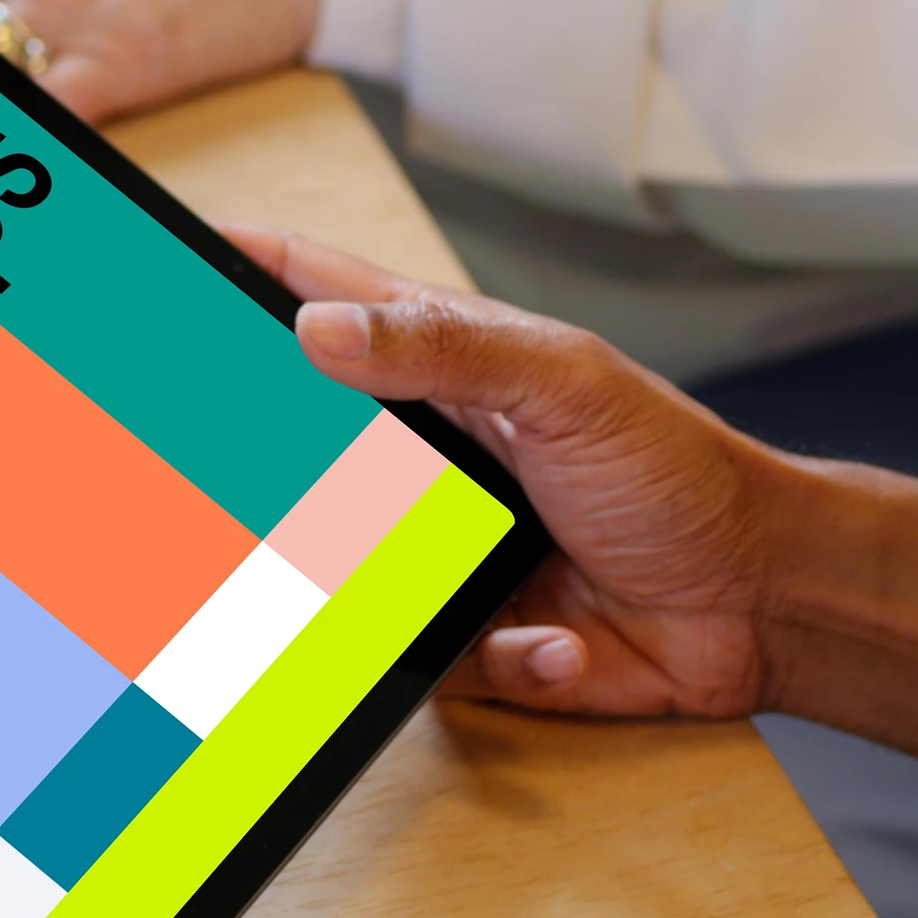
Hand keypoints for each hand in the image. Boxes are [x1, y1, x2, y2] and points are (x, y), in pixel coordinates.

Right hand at [236, 228, 790, 722]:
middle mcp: (427, 452)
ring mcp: (436, 545)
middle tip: (243, 477)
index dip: (234, 269)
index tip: (155, 258)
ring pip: (333, 569)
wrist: (762, 600)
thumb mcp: (566, 384)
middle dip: (266, 465)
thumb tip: (317, 326)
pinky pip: (418, 659)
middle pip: (296, 443)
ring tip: (467, 580)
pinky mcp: (463, 634)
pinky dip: (497, 653)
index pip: (314, 293)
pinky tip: (560, 637)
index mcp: (445, 364)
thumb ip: (443, 345)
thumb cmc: (683, 474)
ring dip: (379, 590)